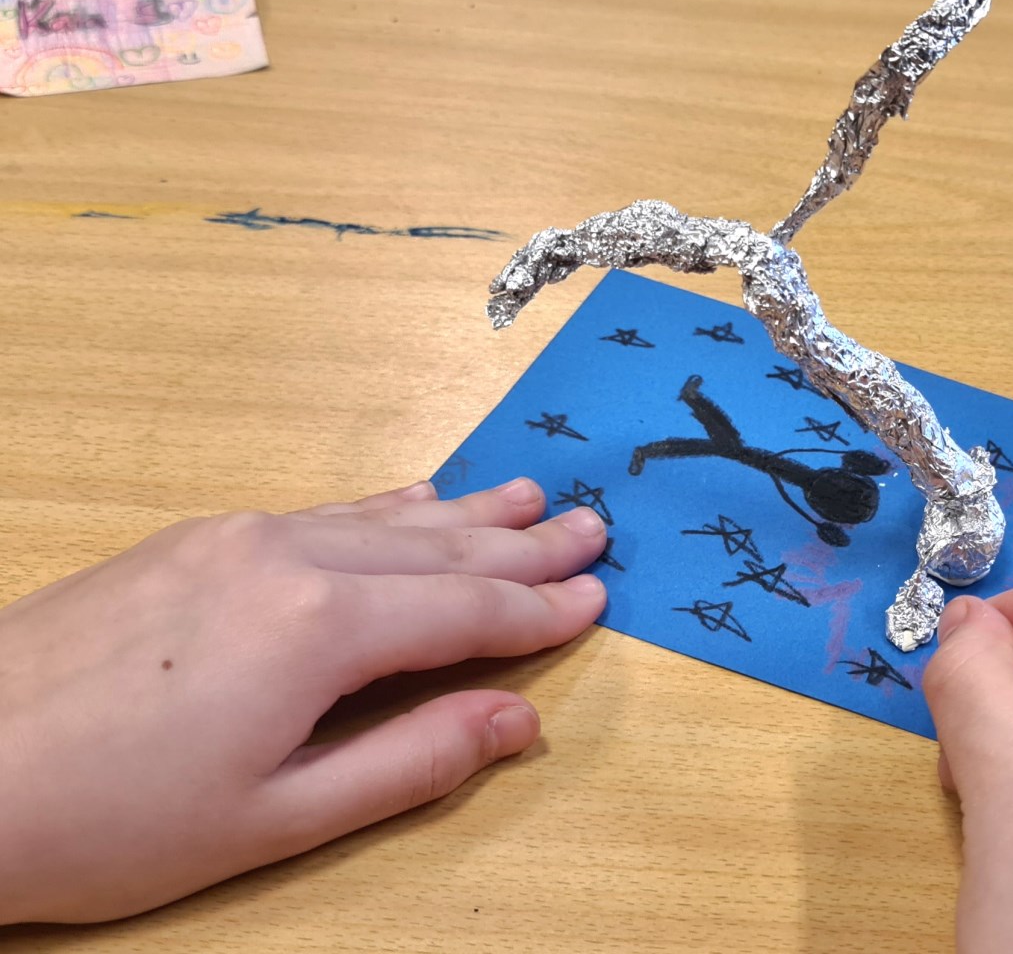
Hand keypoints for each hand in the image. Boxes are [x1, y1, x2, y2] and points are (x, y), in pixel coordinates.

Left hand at [0, 478, 607, 923]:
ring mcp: (235, 537)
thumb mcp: (276, 819)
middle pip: (435, 549)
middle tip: (593, 525)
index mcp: (319, 627)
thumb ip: (410, 761)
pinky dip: (385, 510)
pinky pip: (322, 513)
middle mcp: (287, 557)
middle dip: (520, 545)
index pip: (464, 612)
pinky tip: (413, 501)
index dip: (537, 609)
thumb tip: (518, 720)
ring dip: (462, 514)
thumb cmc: (110, 819)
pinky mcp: (193, 539)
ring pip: (380, 520)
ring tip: (528, 496)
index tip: (598, 595)